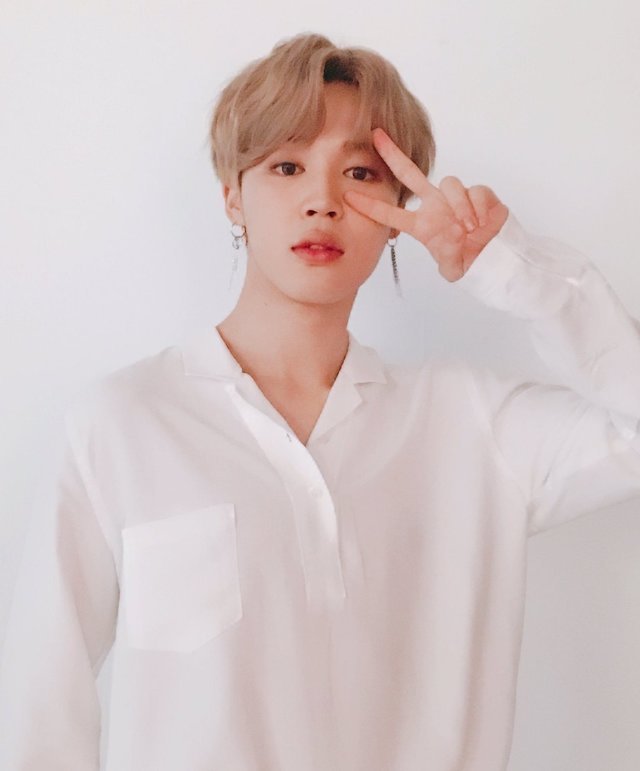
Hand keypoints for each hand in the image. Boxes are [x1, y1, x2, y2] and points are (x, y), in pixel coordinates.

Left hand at [343, 128, 509, 281]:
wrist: (495, 256)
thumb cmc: (469, 259)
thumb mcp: (450, 266)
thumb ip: (446, 264)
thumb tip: (447, 266)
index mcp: (423, 223)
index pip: (391, 213)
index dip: (371, 207)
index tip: (348, 197)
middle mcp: (436, 205)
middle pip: (410, 173)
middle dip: (393, 154)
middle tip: (377, 136)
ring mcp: (456, 197)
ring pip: (449, 183)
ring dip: (459, 207)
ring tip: (467, 228)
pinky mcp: (479, 192)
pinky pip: (475, 191)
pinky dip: (478, 208)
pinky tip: (481, 222)